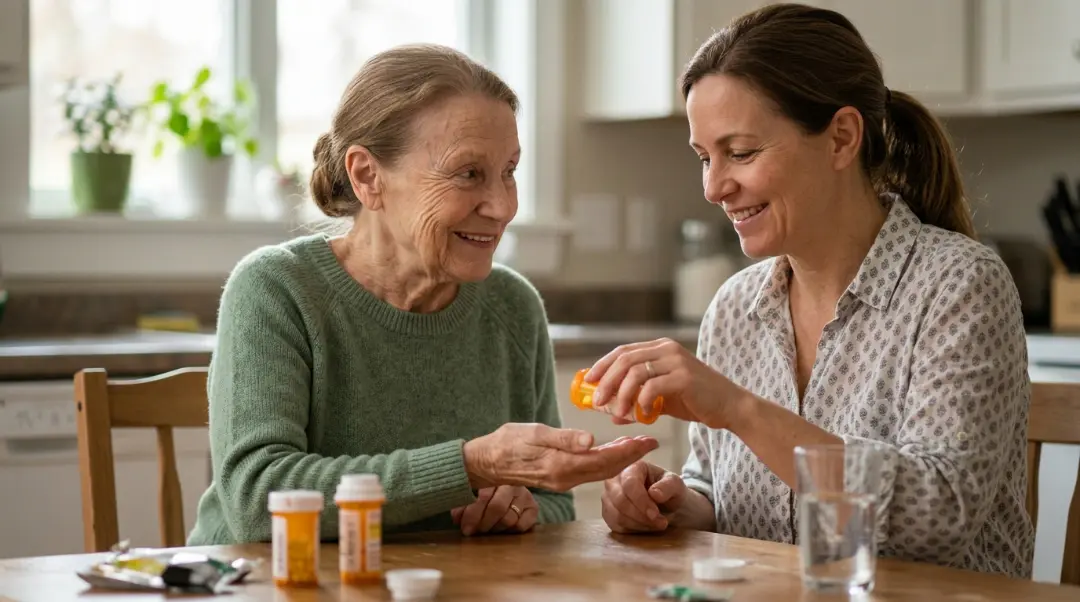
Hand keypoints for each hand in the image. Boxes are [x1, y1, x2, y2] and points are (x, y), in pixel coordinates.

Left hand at [450, 486, 537, 535]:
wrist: (509, 482)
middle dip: (481, 523)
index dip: (472, 514)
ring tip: (485, 530)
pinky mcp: (533, 507)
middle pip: (497, 508)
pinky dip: (510, 531)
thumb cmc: (485, 487)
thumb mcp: (473, 490)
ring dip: (493, 528)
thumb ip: (464, 502)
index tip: (464, 526)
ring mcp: (525, 495)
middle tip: (472, 531)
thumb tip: (457, 518)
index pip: (484, 495)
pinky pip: (521, 525)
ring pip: (508, 519)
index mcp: (495, 475)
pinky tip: (502, 529)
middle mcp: (513, 483)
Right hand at [463, 423, 658, 490]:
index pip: (605, 460)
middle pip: (607, 469)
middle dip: (632, 455)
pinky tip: (612, 450)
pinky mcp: (560, 477)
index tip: (648, 440)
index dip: (629, 451)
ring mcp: (563, 480)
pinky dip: (606, 460)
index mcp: (562, 466)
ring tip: (637, 443)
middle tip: (652, 441)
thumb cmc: (507, 443)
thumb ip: (564, 438)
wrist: (487, 462)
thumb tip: (591, 441)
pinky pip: (590, 470)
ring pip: (600, 471)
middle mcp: (566, 478)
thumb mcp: (534, 433)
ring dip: (621, 458)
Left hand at [585, 338, 745, 428]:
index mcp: (661, 348)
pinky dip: (641, 400)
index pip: (623, 351)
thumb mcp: (662, 400)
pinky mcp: (684, 377)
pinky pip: (652, 386)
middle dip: (607, 381)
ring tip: (618, 412)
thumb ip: (638, 401)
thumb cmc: (696, 401)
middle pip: (625, 359)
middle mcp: (667, 349)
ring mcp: (676, 360)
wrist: (730, 407)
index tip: (588, 381)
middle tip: (597, 401)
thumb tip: (612, 413)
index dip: (603, 365)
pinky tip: (641, 413)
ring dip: (621, 394)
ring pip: (636, 372)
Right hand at [601, 461, 686, 532]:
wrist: (665, 503)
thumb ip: (668, 486)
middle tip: (661, 523)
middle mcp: (614, 479)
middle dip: (642, 516)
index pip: (630, 484)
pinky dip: (633, 530)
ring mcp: (608, 496)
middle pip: (620, 501)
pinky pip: (615, 525)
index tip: (655, 514)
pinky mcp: (607, 512)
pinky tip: (646, 526)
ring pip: (617, 515)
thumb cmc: (669, 490)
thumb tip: (654, 494)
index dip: (641, 501)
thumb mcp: (675, 484)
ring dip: (639, 524)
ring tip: (656, 524)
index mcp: (631, 467)